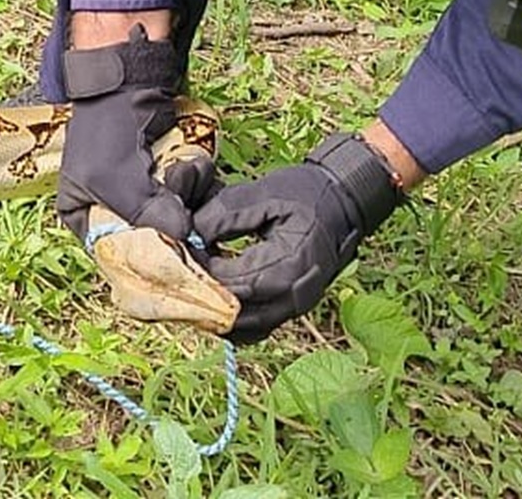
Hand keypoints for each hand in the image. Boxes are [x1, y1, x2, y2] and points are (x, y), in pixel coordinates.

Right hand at [54, 31, 198, 241]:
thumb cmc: (106, 128)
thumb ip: (147, 215)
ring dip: (187, 193)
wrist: (128, 79)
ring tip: (180, 168)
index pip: (116, 254)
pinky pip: (190, 195)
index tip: (174, 250)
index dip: (145, 258)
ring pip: (176, 215)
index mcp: (82, 216)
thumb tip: (187, 241)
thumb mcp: (115, 178)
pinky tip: (192, 164)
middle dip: (171, 217)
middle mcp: (111, 209)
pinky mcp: (166, 176)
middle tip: (173, 191)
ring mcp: (142, 191)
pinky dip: (197, 182)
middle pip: (151, 236)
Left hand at [193, 132, 403, 342]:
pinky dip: (229, 318)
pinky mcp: (290, 310)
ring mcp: (294, 308)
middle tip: (177, 272)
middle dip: (201, 294)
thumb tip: (189, 235)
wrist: (343, 203)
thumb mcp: (264, 192)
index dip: (200, 272)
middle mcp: (294, 296)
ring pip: (242, 328)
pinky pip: (254, 328)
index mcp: (290, 264)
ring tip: (191, 283)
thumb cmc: (306, 194)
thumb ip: (224, 215)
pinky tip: (211, 294)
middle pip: (234, 314)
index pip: (232, 283)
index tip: (178, 253)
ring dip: (212, 310)